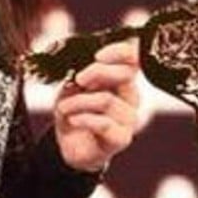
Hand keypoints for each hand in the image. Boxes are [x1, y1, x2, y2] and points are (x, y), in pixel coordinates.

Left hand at [54, 39, 140, 171]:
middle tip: (79, 79)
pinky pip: (104, 123)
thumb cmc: (74, 112)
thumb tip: (82, 66)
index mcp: (121, 79)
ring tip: (64, 107)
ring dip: (80, 102)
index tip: (98, 56)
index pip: (133, 59)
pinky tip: (73, 120)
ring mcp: (128, 118)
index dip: (120, 52)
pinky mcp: (121, 138)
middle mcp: (130, 96)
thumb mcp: (71, 87)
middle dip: (98, 72)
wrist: (70, 145)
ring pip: (107, 100)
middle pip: (126, 75)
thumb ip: (79, 74)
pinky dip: (84, 119)